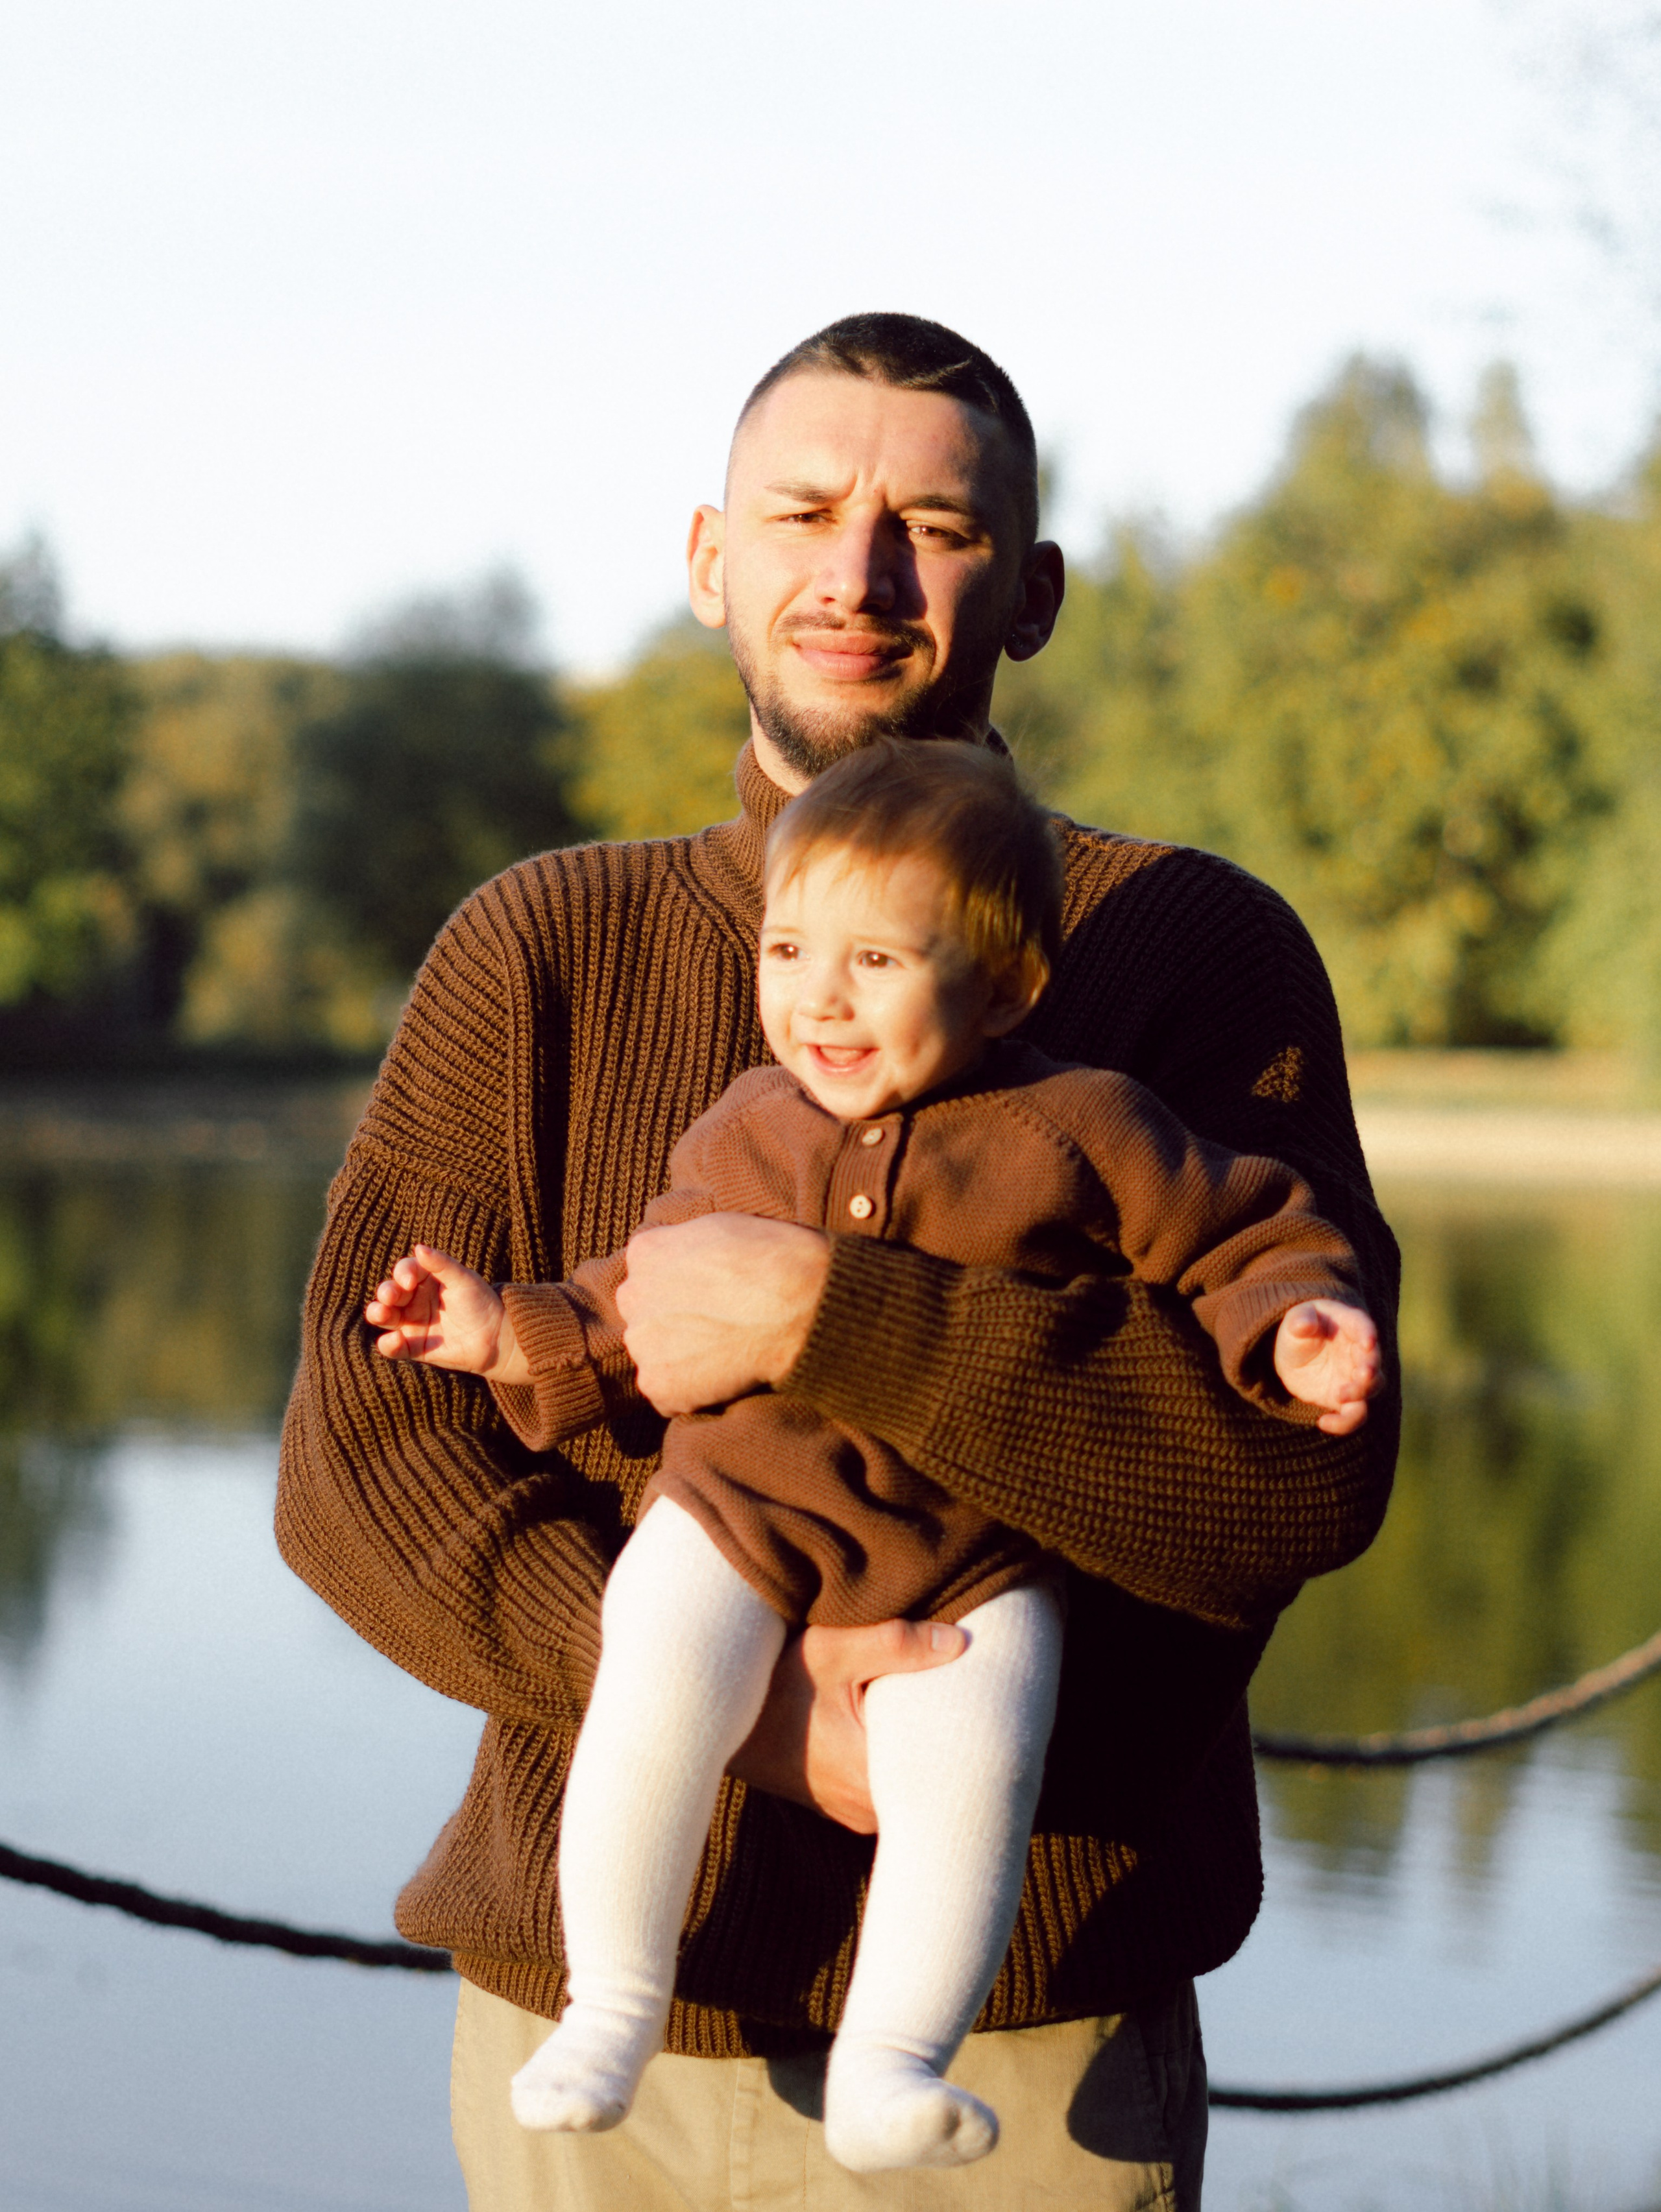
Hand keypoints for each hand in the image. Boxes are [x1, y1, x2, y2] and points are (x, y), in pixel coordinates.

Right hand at [365, 1244, 527, 1382]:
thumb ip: (442, 1264)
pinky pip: (394, 1346)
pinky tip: (392, 1340)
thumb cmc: (481, 1302)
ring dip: (378, 1313)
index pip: (406, 1271)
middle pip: (390, 1293)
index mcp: (425, 1279)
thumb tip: (419, 1247)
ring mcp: (412, 1323)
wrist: (496, 1337)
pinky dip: (388, 1344)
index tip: (409, 1280)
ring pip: (385, 1317)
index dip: (403, 1273)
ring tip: (380, 1313)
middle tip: (390, 1296)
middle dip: (386, 1292)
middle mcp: (414, 1300)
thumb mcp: (463, 1279)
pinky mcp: (413, 1347)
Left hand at [615, 1213, 830, 1414]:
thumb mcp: (718, 1227)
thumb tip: (684, 1261)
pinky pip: (667, 1395)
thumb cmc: (772, 1258)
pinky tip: (724, 1376)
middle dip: (672, 1324)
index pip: (648, 1276)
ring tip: (725, 1352)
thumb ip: (685, 1246)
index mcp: (646, 1252)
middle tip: (717, 1327)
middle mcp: (632, 1295)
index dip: (681, 1290)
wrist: (799, 1303)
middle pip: (645, 1316)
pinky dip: (691, 1393)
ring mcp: (642, 1342)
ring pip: (654, 1356)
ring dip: (680, 1360)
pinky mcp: (658, 1384)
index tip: (709, 1297)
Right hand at [727, 1617, 968, 1832]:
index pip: (944, 1768)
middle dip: (949, 1739)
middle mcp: (865, 1809)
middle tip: (972, 1698)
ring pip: (909, 1786)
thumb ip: (895, 1642)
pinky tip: (901, 1725)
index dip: (969, 1735)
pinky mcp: (840, 1803)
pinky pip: (886, 1787)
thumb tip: (959, 1640)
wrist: (708, 1719)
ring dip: (920, 1750)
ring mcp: (852, 1812)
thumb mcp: (830, 1649)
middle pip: (931, 1778)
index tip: (987, 1702)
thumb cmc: (768, 1683)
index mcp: (870, 1777)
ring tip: (939, 1706)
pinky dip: (896, 1758)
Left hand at [1273, 1299, 1381, 1435]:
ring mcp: (1355, 1377)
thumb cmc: (1300, 1331)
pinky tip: (1323, 1422)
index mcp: (1348, 1324)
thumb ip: (1300, 1320)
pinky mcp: (1346, 1399)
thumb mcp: (1295, 1322)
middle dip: (1370, 1369)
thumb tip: (1304, 1323)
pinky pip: (1353, 1415)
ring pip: (1371, 1388)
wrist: (1294, 1356)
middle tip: (1361, 1375)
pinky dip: (1344, 1423)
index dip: (1367, 1333)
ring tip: (1340, 1396)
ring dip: (1361, 1393)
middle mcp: (1359, 1352)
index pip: (1362, 1325)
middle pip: (1372, 1361)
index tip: (1369, 1342)